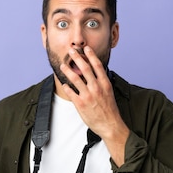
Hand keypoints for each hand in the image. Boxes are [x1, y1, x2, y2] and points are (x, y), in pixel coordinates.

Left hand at [60, 46, 129, 165]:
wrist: (110, 124)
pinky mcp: (81, 104)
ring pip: (75, 78)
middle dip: (77, 57)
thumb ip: (101, 83)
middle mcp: (96, 87)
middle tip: (71, 51)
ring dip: (67, 70)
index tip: (86, 48)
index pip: (97, 65)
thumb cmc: (109, 110)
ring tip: (63, 65)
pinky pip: (71, 92)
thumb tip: (95, 74)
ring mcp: (88, 95)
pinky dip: (66, 87)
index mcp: (104, 84)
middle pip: (84, 68)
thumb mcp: (109, 93)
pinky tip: (64, 84)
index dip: (91, 55)